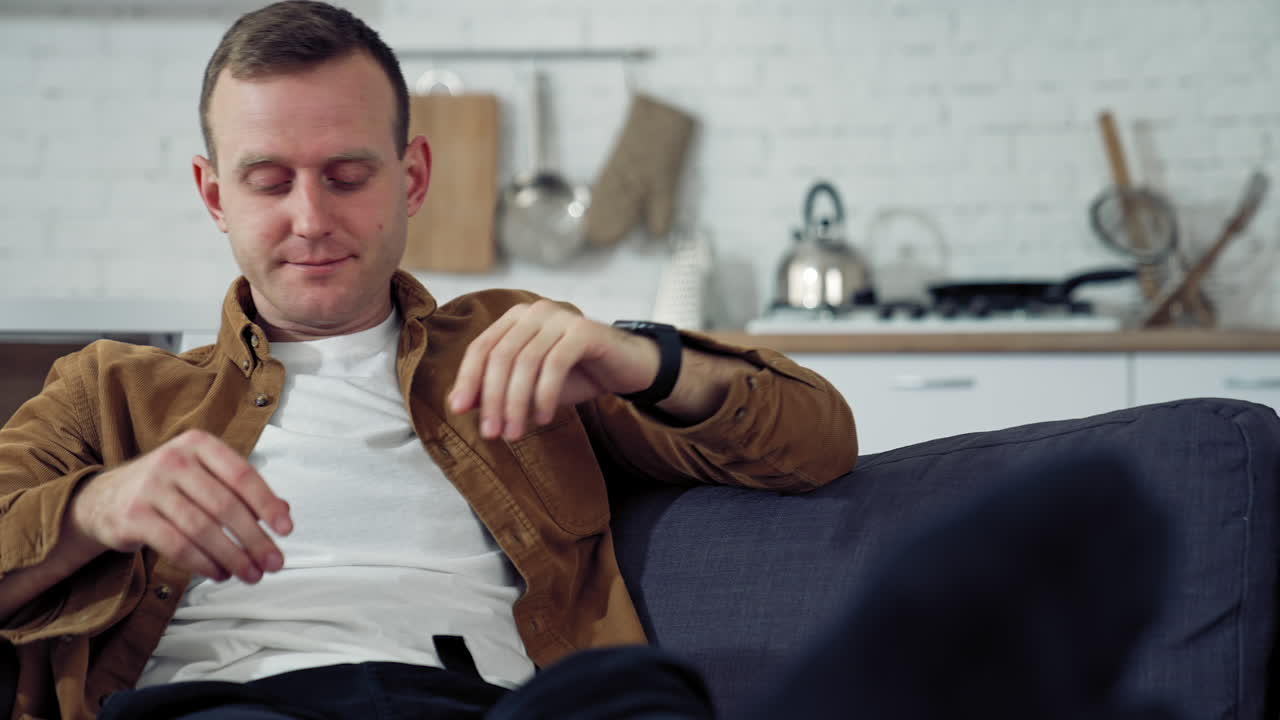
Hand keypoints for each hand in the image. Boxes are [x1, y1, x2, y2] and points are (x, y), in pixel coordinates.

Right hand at [69, 429, 291, 583]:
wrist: (104, 498)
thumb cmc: (168, 487)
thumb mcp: (204, 477)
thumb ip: (241, 491)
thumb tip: (284, 512)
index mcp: (199, 444)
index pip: (243, 475)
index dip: (268, 504)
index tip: (286, 529)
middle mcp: (174, 459)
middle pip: (225, 506)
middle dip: (255, 539)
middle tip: (274, 563)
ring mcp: (150, 486)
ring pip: (202, 529)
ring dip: (233, 556)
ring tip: (251, 574)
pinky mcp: (133, 515)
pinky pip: (177, 545)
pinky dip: (204, 564)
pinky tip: (220, 573)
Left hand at [448, 301, 659, 439]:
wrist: (626, 368)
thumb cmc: (575, 375)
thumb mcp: (530, 385)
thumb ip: (497, 388)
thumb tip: (457, 403)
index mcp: (516, 318)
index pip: (481, 348)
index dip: (468, 379)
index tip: (459, 411)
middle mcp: (535, 311)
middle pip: (501, 356)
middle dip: (492, 398)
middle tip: (492, 433)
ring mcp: (560, 317)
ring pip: (526, 362)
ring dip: (517, 403)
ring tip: (515, 433)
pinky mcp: (584, 330)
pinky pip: (555, 364)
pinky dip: (545, 394)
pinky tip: (544, 417)